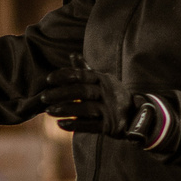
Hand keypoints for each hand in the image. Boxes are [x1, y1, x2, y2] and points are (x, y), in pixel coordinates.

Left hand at [37, 66, 170, 145]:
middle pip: (81, 91)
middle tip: (43, 97)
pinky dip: (75, 125)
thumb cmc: (112, 94)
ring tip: (49, 111)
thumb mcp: (102, 80)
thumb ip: (85, 70)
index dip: (65, 75)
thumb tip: (72, 55)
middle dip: (61, 94)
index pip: (82, 75)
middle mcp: (107, 93)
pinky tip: (60, 124)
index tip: (49, 79)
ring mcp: (109, 109)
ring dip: (65, 110)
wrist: (136, 114)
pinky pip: (90, 125)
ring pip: (85, 109)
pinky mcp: (110, 126)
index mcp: (103, 79)